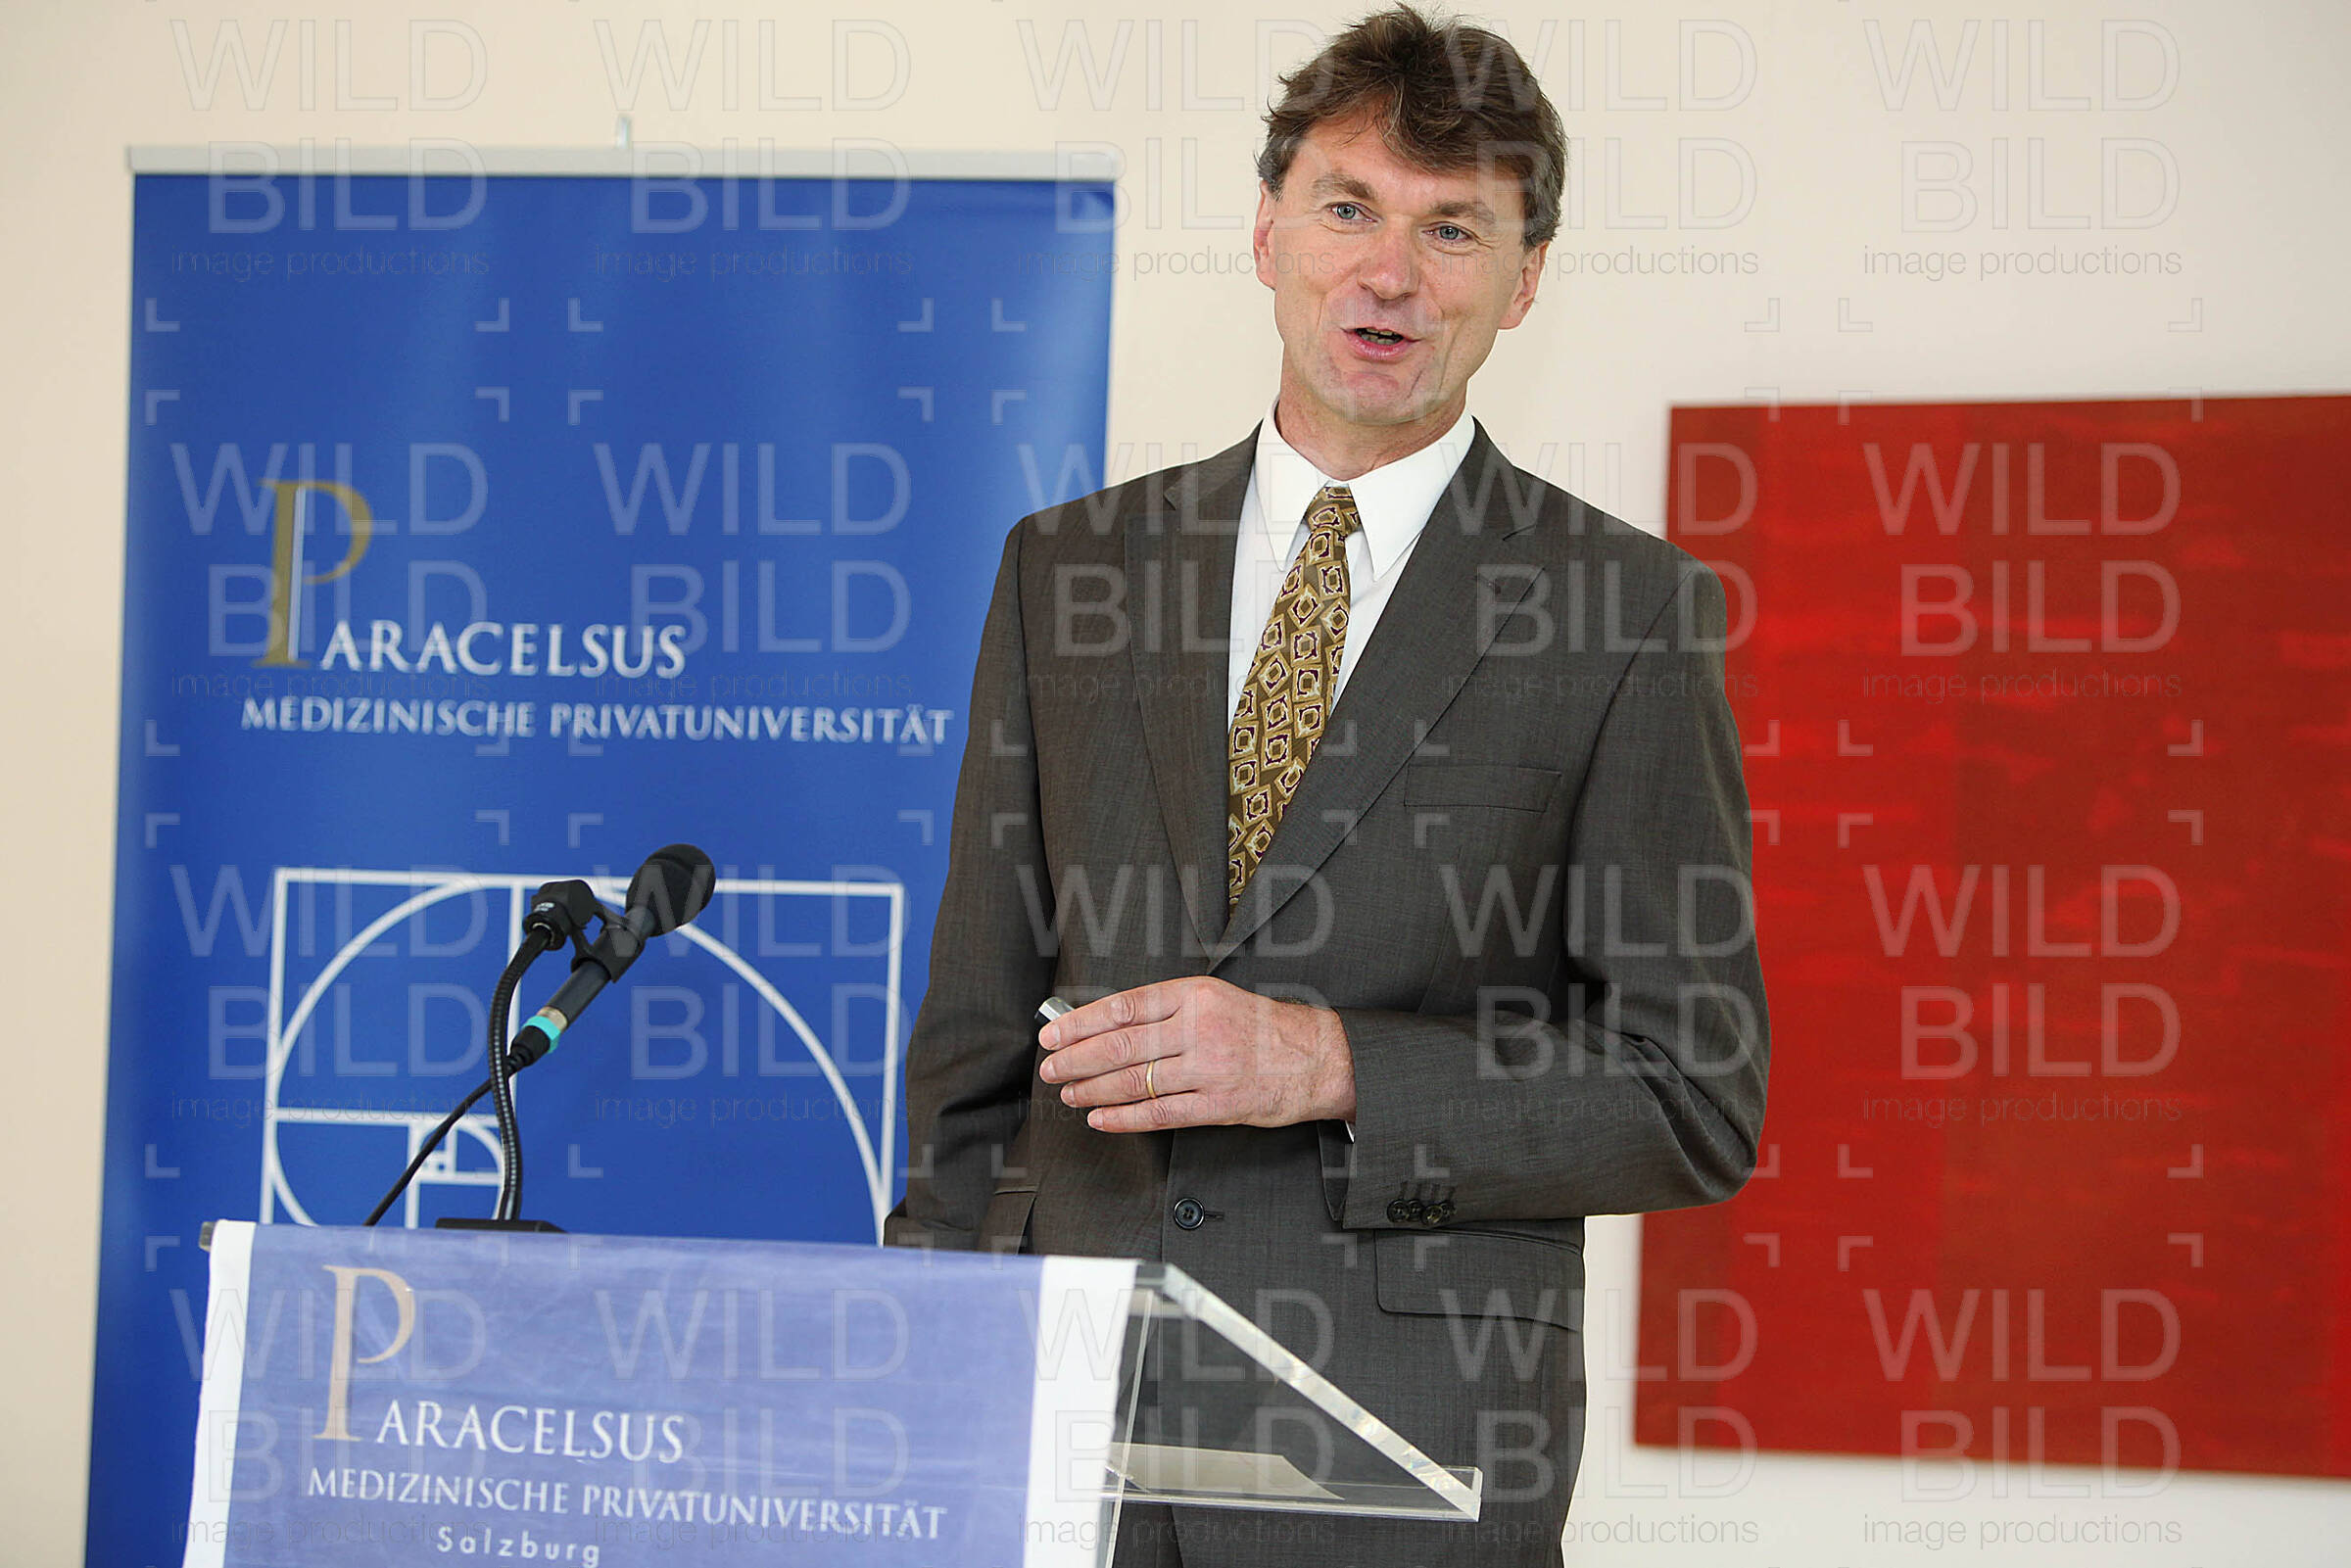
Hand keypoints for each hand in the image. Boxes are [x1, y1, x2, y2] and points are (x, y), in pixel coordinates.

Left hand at [1037, 977, 1355, 1132]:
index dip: (1081, 1023)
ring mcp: (1208, 1068)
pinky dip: (1123, 1118)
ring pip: (1133, 1081)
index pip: (1123, 1007)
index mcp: (1194, 994)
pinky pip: (1159, 1113)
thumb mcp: (1215, 999)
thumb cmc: (1261, 1029)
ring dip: (1092, 1090)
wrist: (1316, 1058)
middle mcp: (1198, 1028)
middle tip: (1050, 1068)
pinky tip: (1101, 1118)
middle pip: (1120, 1045)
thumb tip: (1109, 1024)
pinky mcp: (1218, 1105)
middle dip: (1076, 1060)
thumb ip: (1166, 1010)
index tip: (1054, 1034)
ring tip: (1069, 1093)